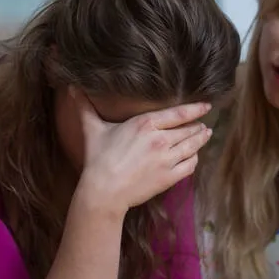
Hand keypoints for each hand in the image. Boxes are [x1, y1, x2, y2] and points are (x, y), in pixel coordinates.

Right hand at [76, 88, 212, 210]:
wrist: (103, 191)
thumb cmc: (98, 159)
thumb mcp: (93, 129)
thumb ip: (85, 107)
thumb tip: (71, 87)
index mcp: (146, 124)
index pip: (179, 113)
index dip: (196, 109)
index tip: (206, 106)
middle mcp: (161, 140)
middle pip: (189, 130)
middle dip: (198, 126)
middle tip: (203, 124)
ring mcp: (167, 159)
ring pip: (193, 146)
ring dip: (201, 139)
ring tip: (205, 134)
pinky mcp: (169, 177)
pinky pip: (190, 165)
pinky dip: (194, 159)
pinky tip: (194, 156)